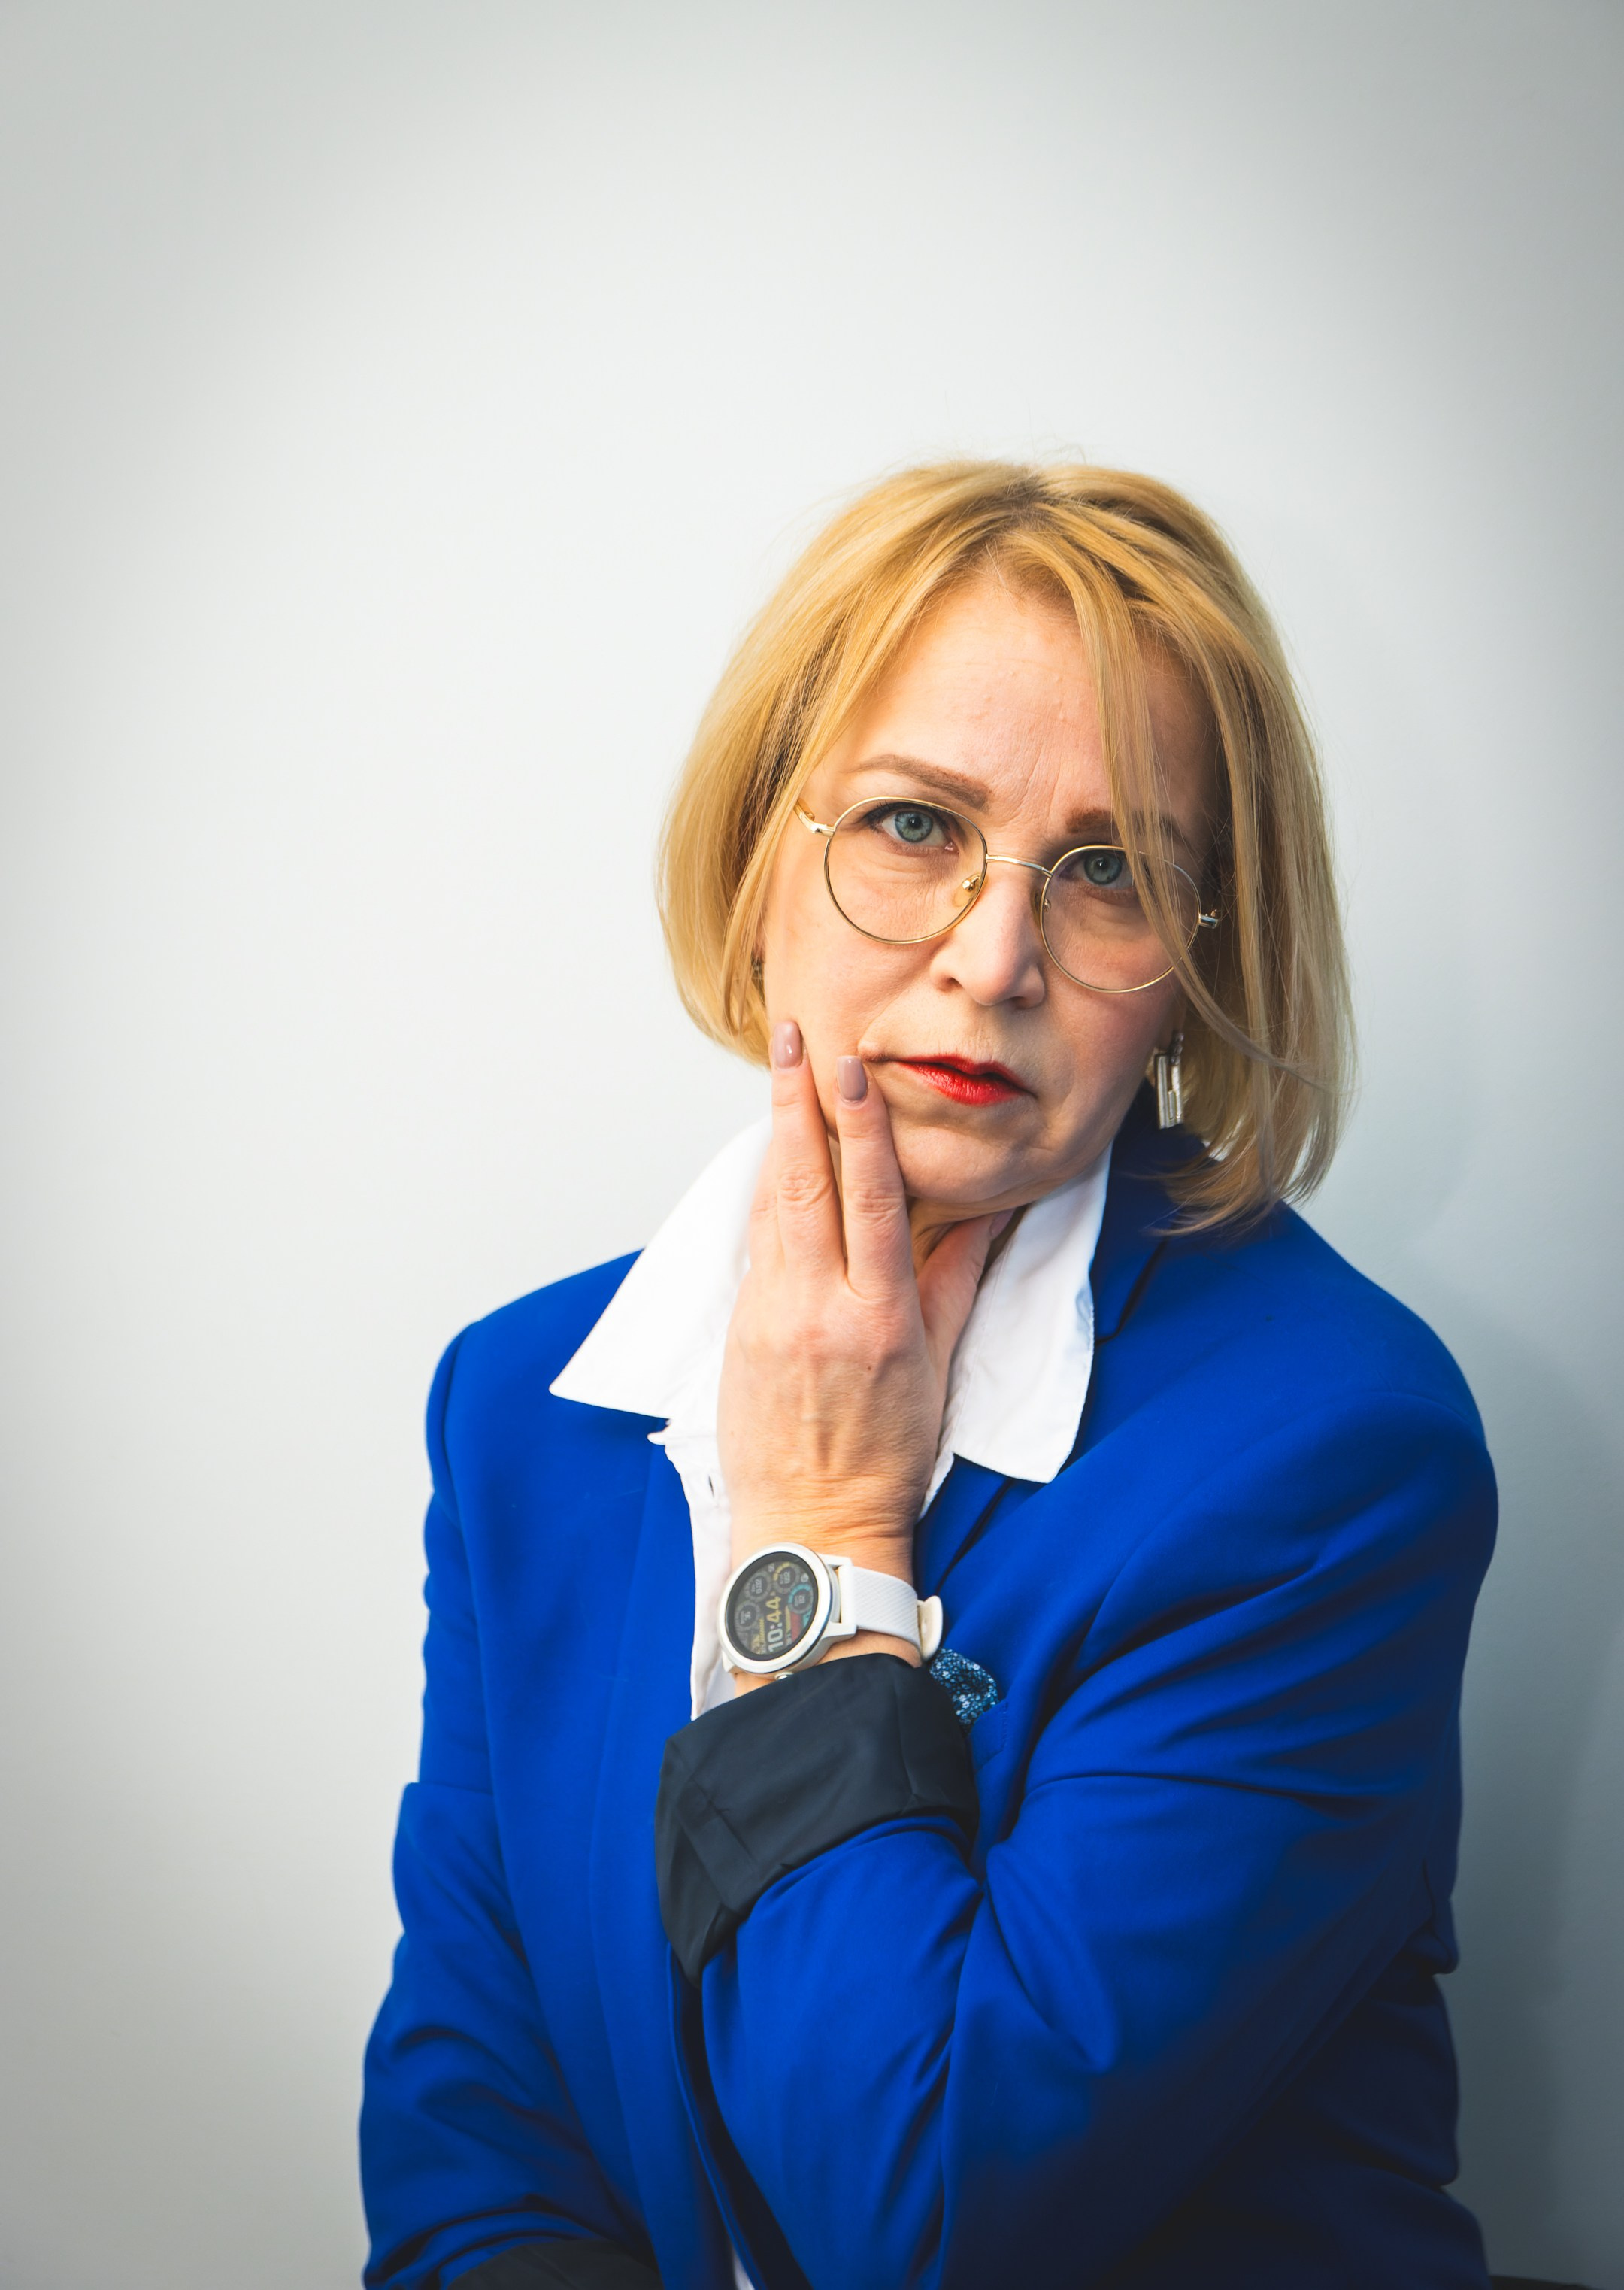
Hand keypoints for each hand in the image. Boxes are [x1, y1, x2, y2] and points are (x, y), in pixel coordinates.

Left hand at [717, 1019, 1002, 1680]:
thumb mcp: (937, 1366)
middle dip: (796, 1102)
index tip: (852, 1067)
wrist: (812, 1528)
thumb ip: (955, 1281)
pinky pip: (755, 1246)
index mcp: (878, 1317)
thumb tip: (987, 1214)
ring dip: (775, 1137)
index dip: (861, 1126)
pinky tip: (770, 1158)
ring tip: (781, 1076)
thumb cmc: (886, 1456)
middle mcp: (817, 1309)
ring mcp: (770, 1318)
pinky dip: (765, 1197)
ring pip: (770, 1206)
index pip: (872, 1198)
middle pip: (802, 1183)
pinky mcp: (738, 1331)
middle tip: (792, 1039)